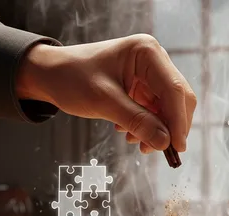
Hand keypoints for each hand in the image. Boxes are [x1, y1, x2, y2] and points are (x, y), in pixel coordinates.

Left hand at [16, 34, 196, 153]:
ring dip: (158, 128)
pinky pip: (156, 109)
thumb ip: (137, 121)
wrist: (50, 74)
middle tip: (158, 149)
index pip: (173, 89)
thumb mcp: (104, 102)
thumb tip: (165, 143)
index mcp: (147, 52)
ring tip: (138, 143)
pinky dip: (148, 124)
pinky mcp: (143, 85)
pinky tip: (130, 133)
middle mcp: (154, 59)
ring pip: (168, 106)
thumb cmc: (72, 78)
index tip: (177, 147)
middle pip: (177, 98)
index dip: (178, 120)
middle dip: (170, 126)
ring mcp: (150, 72)